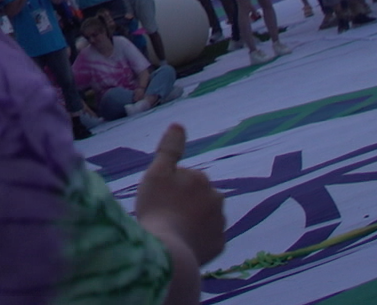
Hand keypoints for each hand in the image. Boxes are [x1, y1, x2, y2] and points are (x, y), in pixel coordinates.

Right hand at [134, 124, 225, 263]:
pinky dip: (197, 240)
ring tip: (172, 232)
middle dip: (184, 203)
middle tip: (163, 215)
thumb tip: (178, 125)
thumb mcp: (156, 173)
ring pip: (203, 218)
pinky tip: (182, 244)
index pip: (184, 178)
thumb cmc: (157, 208)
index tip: (158, 198)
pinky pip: (207, 239)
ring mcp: (220, 223)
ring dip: (192, 221)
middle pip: (196, 197)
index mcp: (201, 178)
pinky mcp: (219, 246)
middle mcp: (217, 198)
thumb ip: (169, 149)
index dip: (168, 187)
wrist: (168, 251)